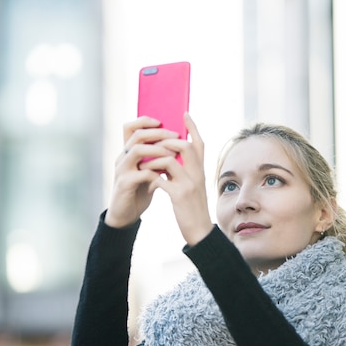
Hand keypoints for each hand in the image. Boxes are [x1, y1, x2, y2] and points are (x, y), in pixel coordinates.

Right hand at [104, 116, 179, 227]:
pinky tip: (165, 174)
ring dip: (157, 149)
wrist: (126, 215)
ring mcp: (121, 170)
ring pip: (137, 150)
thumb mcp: (150, 172)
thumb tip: (178, 146)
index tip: (162, 121)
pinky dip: (155, 171)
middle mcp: (122, 158)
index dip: (144, 121)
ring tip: (173, 154)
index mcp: (127, 153)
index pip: (131, 128)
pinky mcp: (124, 184)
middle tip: (175, 136)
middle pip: (136, 135)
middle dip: (158, 133)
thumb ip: (159, 160)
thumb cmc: (139, 191)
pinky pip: (140, 173)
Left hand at [139, 113, 213, 244]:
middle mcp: (197, 174)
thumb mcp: (193, 187)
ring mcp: (189, 184)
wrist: (200, 231)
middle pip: (185, 146)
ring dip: (154, 158)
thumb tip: (168, 157)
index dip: (192, 127)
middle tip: (154, 141)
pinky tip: (146, 181)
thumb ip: (184, 171)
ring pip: (170, 160)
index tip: (184, 113)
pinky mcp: (179, 196)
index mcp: (201, 171)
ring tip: (144, 163)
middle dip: (167, 140)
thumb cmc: (193, 208)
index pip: (200, 143)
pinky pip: (160, 179)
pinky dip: (151, 177)